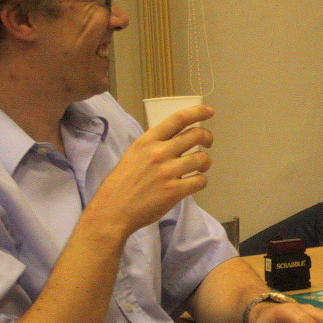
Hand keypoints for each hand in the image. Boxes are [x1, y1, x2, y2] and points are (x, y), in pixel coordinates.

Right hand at [88, 104, 213, 236]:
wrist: (112, 211)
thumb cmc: (121, 184)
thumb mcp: (133, 155)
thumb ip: (153, 146)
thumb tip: (174, 141)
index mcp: (147, 141)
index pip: (178, 119)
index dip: (198, 112)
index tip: (209, 112)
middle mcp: (159, 153)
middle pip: (196, 135)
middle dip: (207, 137)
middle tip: (208, 144)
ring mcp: (167, 172)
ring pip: (202, 158)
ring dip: (205, 162)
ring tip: (200, 168)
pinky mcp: (174, 191)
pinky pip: (200, 181)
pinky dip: (201, 181)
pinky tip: (194, 183)